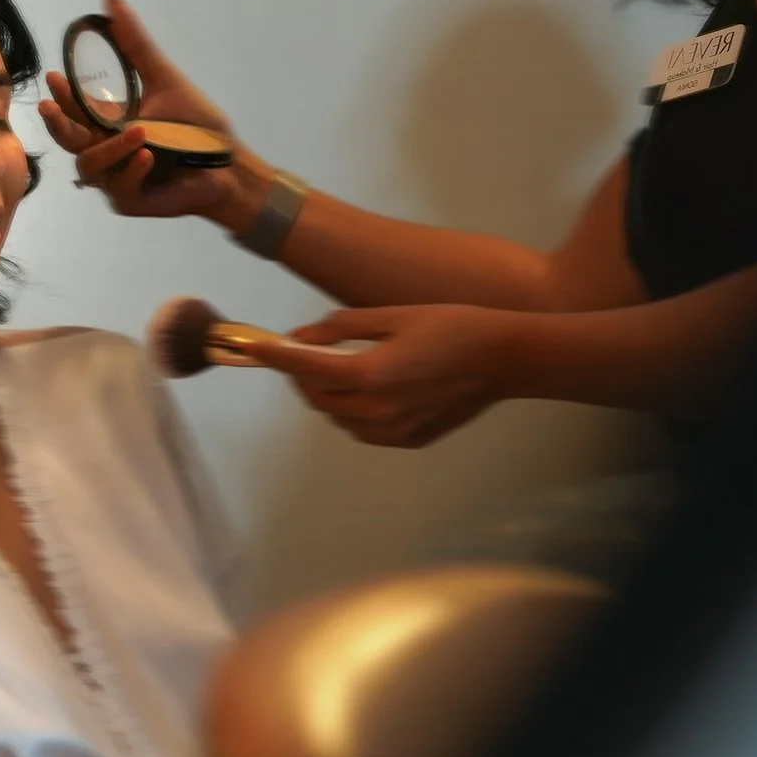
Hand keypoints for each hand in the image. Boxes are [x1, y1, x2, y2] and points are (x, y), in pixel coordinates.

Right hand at [37, 0, 244, 222]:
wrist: (228, 164)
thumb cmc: (197, 127)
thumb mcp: (165, 80)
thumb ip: (136, 45)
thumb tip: (111, 1)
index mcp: (108, 124)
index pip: (74, 110)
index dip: (61, 95)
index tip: (55, 75)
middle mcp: (106, 151)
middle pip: (68, 140)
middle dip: (57, 123)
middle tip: (51, 106)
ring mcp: (115, 178)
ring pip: (90, 166)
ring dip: (110, 148)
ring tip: (139, 132)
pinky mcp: (131, 201)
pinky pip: (118, 188)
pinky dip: (132, 170)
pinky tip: (148, 156)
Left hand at [256, 305, 515, 449]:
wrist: (504, 359)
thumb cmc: (451, 326)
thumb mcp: (393, 315)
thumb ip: (342, 328)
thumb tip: (300, 338)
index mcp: (371, 374)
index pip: (305, 368)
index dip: (274, 356)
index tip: (252, 347)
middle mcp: (377, 411)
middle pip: (317, 397)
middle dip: (303, 375)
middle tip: (304, 351)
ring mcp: (393, 431)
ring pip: (337, 417)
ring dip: (329, 393)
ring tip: (342, 367)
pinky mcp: (408, 441)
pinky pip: (363, 429)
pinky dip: (354, 410)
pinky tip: (370, 389)